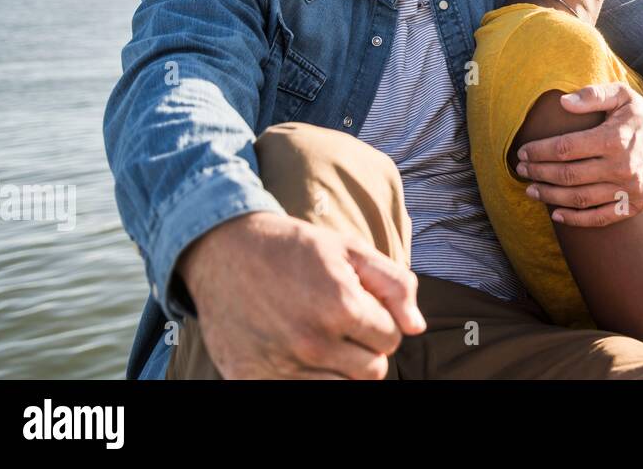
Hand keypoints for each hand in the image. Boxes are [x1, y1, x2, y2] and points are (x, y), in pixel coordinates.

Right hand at [177, 211, 425, 378]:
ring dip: (341, 366)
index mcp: (342, 307)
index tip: (361, 304)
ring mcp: (282, 366)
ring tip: (322, 334)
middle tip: (342, 321)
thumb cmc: (294, 248)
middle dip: (366, 346)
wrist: (226, 250)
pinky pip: (304, 394)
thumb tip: (417, 327)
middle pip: (372, 370)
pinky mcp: (254, 380)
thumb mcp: (351, 249)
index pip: (391, 339)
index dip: (381, 320)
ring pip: (343, 387)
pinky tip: (297, 351)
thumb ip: (395, 284)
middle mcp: (313, 343)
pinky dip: (309, 377)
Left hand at [514, 81, 642, 226]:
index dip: (539, 151)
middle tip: (521, 170)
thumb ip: (592, 95)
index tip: (522, 151)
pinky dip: (575, 219)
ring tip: (531, 190)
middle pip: (568, 175)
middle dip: (538, 173)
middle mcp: (622, 167)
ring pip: (579, 198)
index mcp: (614, 138)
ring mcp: (629, 190)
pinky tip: (555, 214)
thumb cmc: (639, 115)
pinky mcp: (634, 206)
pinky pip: (599, 218)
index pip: (565, 148)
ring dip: (549, 196)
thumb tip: (563, 103)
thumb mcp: (621, 94)